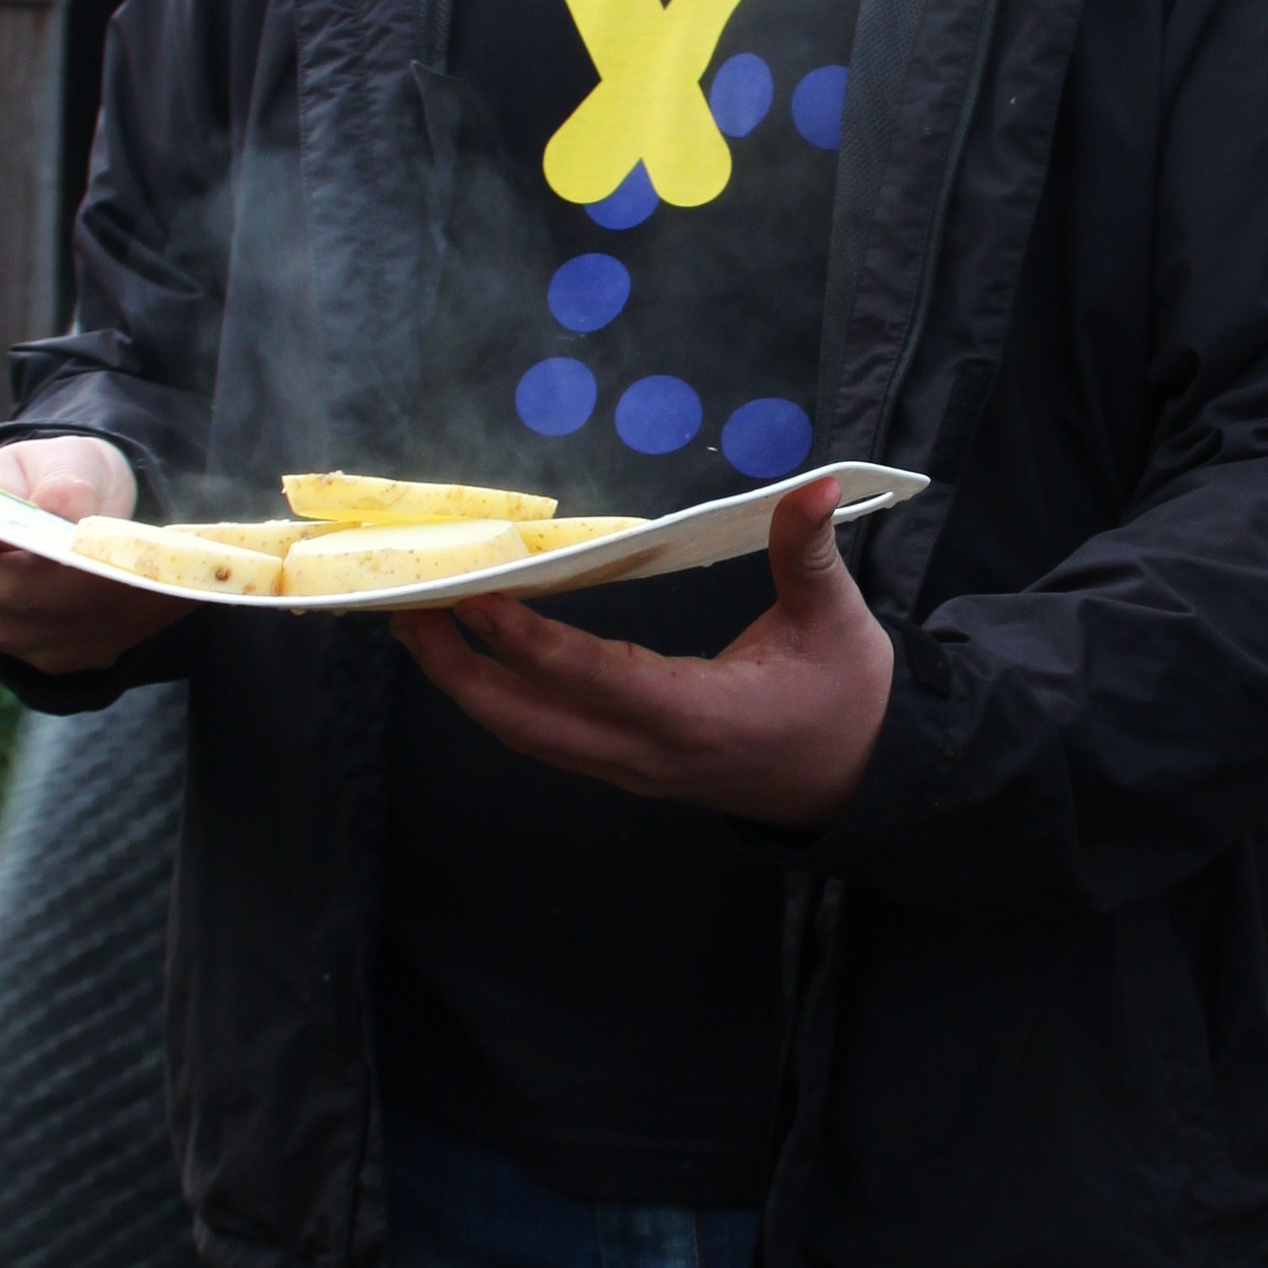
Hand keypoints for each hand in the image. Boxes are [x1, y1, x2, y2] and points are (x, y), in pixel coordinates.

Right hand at [0, 433, 164, 674]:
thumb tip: (66, 511)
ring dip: (131, 604)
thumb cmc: (59, 477)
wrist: (76, 512)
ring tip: (183, 575)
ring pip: (70, 625)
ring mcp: (6, 633)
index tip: (68, 530)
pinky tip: (180, 595)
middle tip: (159, 562)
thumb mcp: (62, 460)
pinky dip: (143, 622)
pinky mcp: (48, 658)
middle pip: (30, 592)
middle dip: (98, 578)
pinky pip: (98, 645)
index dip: (9, 534)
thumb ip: (61, 480)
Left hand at [398, 475, 893, 826]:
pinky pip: (547, 740)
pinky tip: (475, 661)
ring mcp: (633, 770)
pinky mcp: (628, 770)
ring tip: (422, 631)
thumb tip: (812, 485)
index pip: (596, 681)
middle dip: (459, 671)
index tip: (476, 599)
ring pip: (529, 738)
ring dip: (469, 688)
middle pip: (529, 724)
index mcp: (700, 717)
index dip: (529, 643)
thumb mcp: (837, 622)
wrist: (860, 782)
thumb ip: (808, 553)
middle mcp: (651, 754)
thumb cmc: (847, 699)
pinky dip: (501, 701)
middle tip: (407, 613)